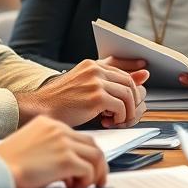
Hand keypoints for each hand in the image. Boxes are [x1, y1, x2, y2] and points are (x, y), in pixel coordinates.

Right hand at [0, 116, 108, 187]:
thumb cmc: (6, 163)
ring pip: (96, 156)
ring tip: (85, 186)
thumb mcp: (30, 146)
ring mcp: (63, 143)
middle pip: (92, 144)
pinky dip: (86, 181)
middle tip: (96, 179)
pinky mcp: (65, 159)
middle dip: (97, 163)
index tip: (83, 169)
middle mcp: (58, 129)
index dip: (84, 154)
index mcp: (48, 123)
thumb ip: (50, 148)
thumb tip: (69, 166)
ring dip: (95, 173)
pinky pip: (89, 170)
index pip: (78, 136)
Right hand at [17, 59, 148, 127]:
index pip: (120, 66)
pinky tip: (110, 122)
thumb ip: (105, 82)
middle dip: (133, 98)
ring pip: (128, 94)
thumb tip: (138, 77)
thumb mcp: (82, 87)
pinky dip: (120, 117)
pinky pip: (121, 106)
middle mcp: (94, 70)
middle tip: (127, 112)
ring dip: (127, 110)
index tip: (145, 74)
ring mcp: (96, 82)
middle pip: (128, 81)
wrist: (41, 110)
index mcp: (90, 65)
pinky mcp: (97, 96)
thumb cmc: (60, 103)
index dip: (134, 74)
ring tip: (118, 119)